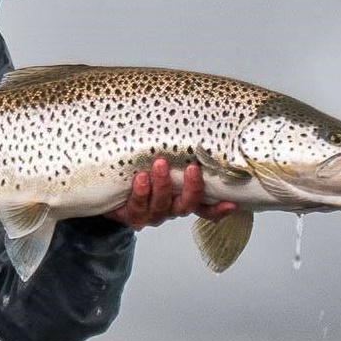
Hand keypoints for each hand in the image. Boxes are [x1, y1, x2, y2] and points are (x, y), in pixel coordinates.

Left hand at [105, 158, 237, 229]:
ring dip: (162, 184)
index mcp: (181, 199)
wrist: (109, 192)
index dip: (218, 208)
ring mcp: (152, 214)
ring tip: (159, 165)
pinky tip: (140, 178)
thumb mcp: (162, 165)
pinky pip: (138, 206)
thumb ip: (176, 155)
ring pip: (162, 204)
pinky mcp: (133, 215)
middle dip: (191, 187)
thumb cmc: (141, 175)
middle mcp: (170, 209)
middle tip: (191, 168)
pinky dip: (140, 192)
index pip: (205, 208)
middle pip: (186, 204)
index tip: (231, 203)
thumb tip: (189, 124)